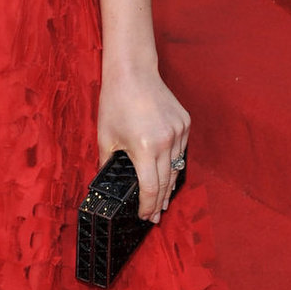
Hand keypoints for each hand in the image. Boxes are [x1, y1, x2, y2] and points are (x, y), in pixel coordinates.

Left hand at [96, 73, 188, 222]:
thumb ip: (107, 164)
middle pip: (167, 182)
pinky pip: (180, 151)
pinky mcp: (185, 123)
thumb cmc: (115, 102)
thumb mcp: (105, 137)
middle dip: (160, 202)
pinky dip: (174, 164)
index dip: (148, 207)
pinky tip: (167, 173)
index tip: (146, 217)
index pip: (151, 188)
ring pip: (177, 167)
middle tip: (155, 216)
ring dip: (169, 185)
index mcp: (145, 148)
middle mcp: (166, 142)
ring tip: (162, 200)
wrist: (133, 72)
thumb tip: (107, 183)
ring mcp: (179, 132)